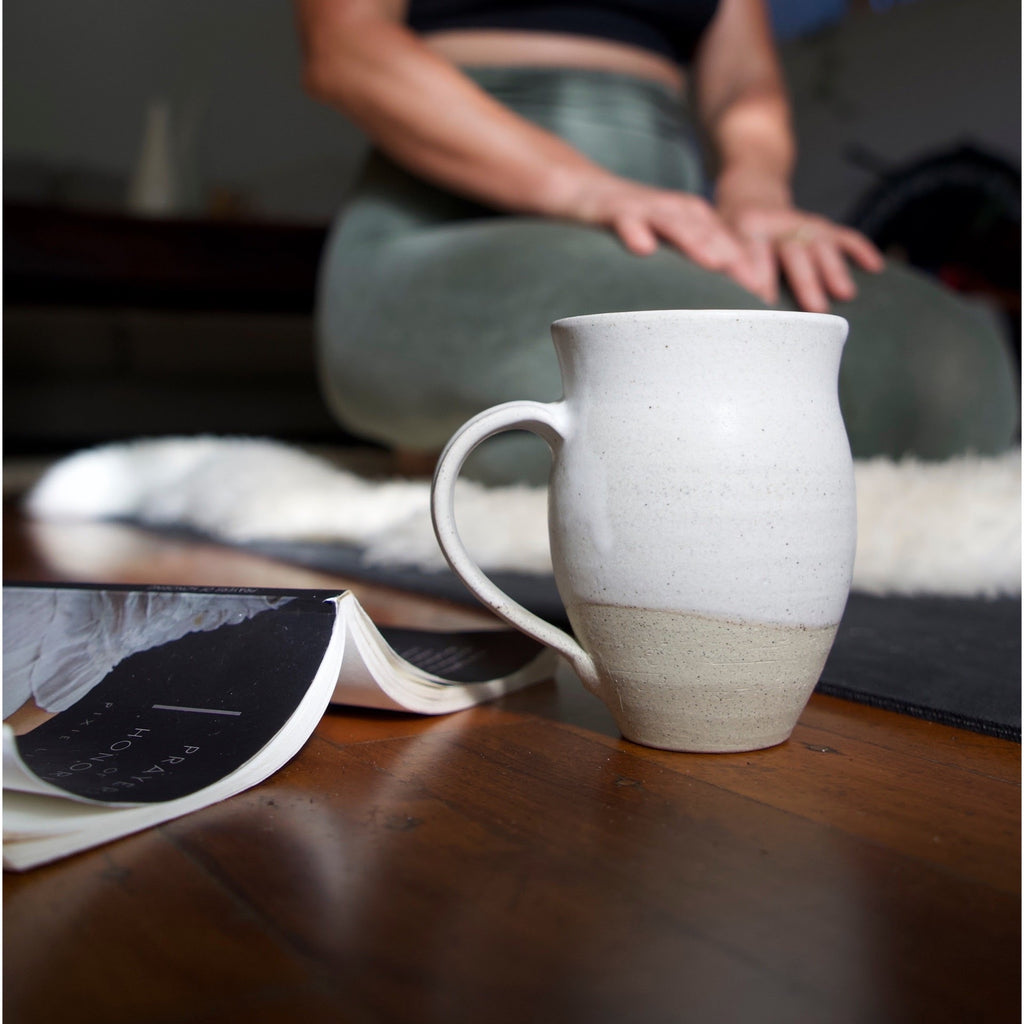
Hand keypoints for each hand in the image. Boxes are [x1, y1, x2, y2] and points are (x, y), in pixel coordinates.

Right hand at [569, 176, 767, 295]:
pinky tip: (642, 247)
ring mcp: (645, 209)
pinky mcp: (613, 208)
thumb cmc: (628, 226)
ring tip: (716, 263)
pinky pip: (624, 219)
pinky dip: (634, 230)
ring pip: (674, 223)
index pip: (728, 246)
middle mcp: (675, 212)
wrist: (581, 190)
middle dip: (735, 260)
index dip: (750, 271)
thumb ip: (691, 268)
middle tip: (758, 289)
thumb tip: (712, 316)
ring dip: (695, 241)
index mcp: (693, 222)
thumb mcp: (666, 246)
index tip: (770, 301)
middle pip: (711, 235)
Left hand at [719, 204, 884, 312]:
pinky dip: (860, 249)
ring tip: (845, 294)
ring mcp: (801, 223)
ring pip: (820, 244)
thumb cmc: (728, 236)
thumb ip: (720, 269)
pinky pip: (844, 234)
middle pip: (792, 252)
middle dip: (804, 281)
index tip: (764, 303)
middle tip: (814, 310)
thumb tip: (717, 309)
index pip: (752, 254)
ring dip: (834, 269)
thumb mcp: (715, 245)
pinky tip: (875, 267)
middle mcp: (775, 223)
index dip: (759, 277)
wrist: (750, 195)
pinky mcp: (820, 225)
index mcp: (743, 228)